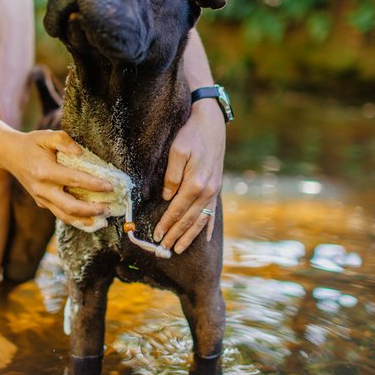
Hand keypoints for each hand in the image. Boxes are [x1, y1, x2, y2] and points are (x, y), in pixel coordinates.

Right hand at [6, 129, 112, 227]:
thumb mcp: (45, 136)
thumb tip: (79, 151)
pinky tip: (92, 221)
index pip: (72, 180)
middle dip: (91, 209)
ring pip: (64, 216)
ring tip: (104, 220)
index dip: (92, 184)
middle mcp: (42, 189)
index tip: (109, 186)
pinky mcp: (42, 203)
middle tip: (109, 208)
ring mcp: (41, 199)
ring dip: (85, 221)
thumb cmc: (31, 144)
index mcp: (44, 171)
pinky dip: (77, 221)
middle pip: (69, 206)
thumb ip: (63, 140)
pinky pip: (60, 215)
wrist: (10, 155)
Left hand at [153, 99, 224, 252]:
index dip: (167, 224)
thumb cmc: (191, 135)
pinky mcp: (216, 188)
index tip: (157, 236)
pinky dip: (209, 227)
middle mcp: (207, 190)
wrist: (211, 124)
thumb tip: (168, 197)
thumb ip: (172, 175)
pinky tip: (206, 239)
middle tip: (164, 249)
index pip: (177, 210)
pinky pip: (213, 213)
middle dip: (176, 236)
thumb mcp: (177, 150)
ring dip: (190, 236)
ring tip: (180, 249)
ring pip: (201, 220)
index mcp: (196, 183)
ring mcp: (214, 191)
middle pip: (189, 219)